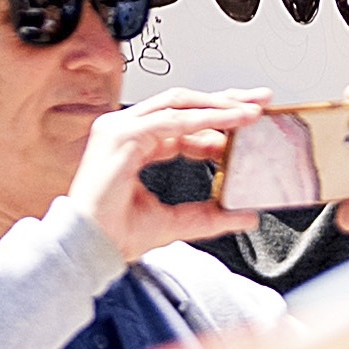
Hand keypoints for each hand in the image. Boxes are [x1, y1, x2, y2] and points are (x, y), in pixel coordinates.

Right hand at [68, 88, 271, 256]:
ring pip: (178, 103)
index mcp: (135, 146)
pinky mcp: (121, 135)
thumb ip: (210, 216)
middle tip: (260, 102)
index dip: (218, 121)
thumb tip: (245, 216)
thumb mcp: (175, 222)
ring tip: (250, 112)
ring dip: (218, 105)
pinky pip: (170, 120)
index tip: (248, 126)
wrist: (88, 247)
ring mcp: (120, 129)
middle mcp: (126, 131)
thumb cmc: (114, 234)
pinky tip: (228, 123)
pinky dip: (202, 119)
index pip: (182, 122)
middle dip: (224, 100)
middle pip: (183, 104)